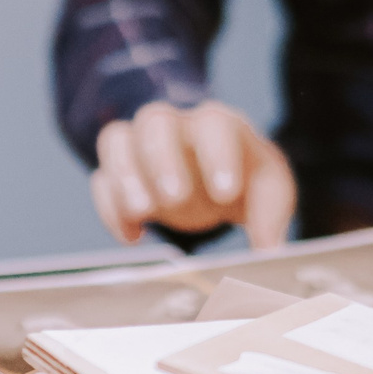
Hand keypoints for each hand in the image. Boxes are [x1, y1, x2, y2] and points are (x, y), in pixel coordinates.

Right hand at [91, 99, 294, 249]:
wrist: (217, 174)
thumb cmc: (245, 176)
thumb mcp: (268, 189)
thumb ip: (270, 215)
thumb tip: (270, 252)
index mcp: (220, 124)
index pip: (215, 124)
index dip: (218, 156)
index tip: (225, 194)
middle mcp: (176, 126)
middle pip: (156, 121)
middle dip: (162, 159)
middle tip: (175, 197)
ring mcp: (142, 145)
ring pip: (118, 139)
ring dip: (126, 177)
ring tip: (142, 212)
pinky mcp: (121, 171)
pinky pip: (102, 177)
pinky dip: (110, 207)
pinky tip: (132, 235)